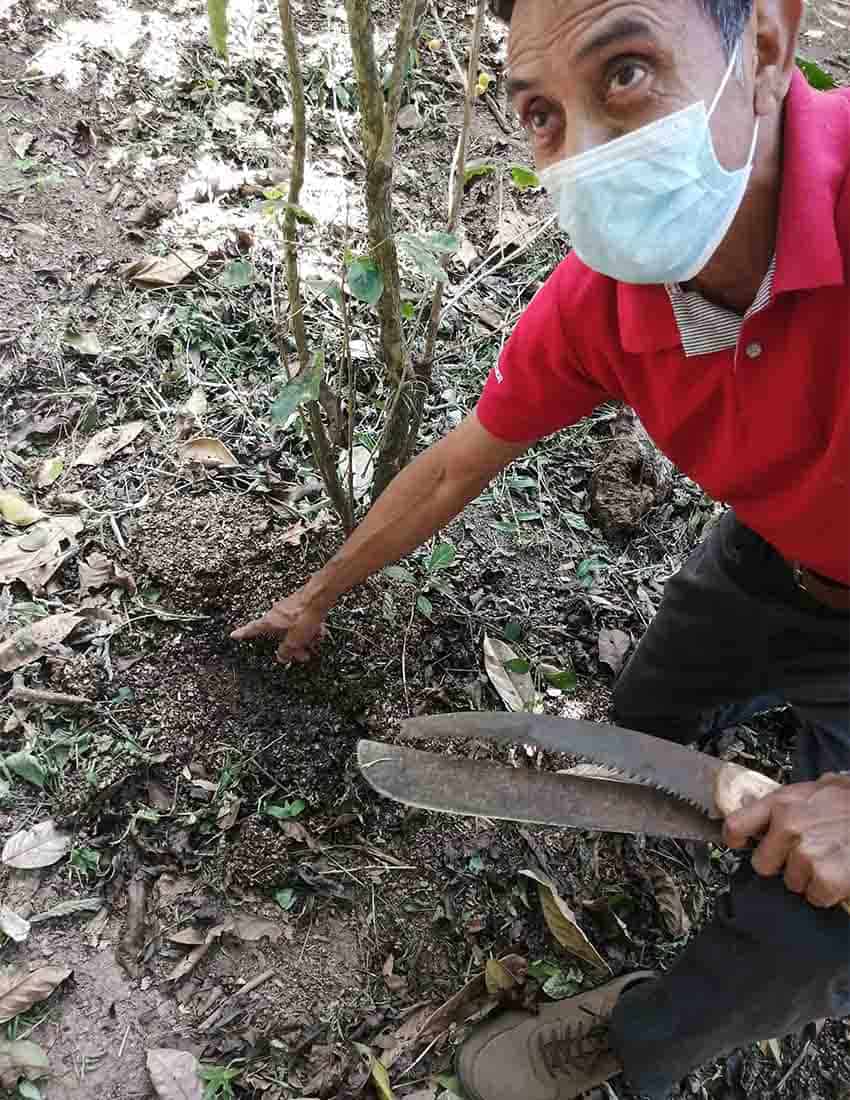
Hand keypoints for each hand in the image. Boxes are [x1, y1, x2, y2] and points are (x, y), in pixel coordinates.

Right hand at [230, 588, 327, 663]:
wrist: (319, 596)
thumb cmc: (304, 614)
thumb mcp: (295, 640)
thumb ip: (286, 650)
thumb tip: (281, 657)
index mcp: (270, 621)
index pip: (252, 629)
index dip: (242, 633)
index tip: (233, 635)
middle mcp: (276, 613)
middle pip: (280, 634)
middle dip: (293, 645)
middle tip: (304, 654)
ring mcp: (288, 608)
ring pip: (293, 628)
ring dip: (304, 637)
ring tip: (316, 639)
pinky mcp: (300, 605)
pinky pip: (302, 621)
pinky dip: (310, 627)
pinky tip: (320, 631)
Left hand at [723, 773, 849, 907]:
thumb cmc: (849, 802)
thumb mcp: (813, 791)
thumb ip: (786, 804)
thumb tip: (765, 814)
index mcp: (781, 803)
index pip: (736, 825)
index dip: (735, 840)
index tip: (740, 845)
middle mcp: (788, 826)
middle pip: (763, 864)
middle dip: (783, 864)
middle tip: (807, 854)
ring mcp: (806, 853)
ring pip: (792, 882)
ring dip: (810, 877)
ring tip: (830, 859)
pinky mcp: (825, 877)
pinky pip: (815, 896)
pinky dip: (829, 891)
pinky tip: (841, 874)